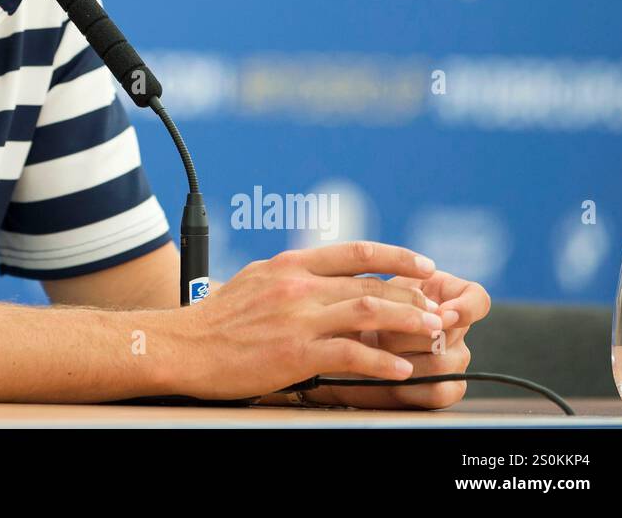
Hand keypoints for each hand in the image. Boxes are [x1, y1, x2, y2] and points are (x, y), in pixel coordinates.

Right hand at [179, 241, 443, 399]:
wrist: (184, 345)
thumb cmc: (216, 320)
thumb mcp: (254, 280)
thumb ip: (290, 277)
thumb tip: (319, 277)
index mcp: (289, 265)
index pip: (355, 252)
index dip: (396, 257)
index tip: (423, 265)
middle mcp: (298, 285)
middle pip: (370, 283)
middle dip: (411, 296)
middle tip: (437, 309)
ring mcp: (298, 317)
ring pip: (368, 311)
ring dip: (407, 322)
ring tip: (433, 333)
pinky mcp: (296, 351)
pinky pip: (351, 353)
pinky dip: (382, 361)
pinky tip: (401, 369)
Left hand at [303, 269, 490, 409]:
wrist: (332, 348)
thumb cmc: (351, 311)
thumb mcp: (367, 289)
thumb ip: (395, 291)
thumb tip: (433, 309)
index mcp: (443, 294)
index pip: (478, 299)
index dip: (466, 307)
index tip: (443, 312)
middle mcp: (453, 328)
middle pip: (455, 334)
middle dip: (412, 332)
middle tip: (379, 332)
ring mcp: (451, 359)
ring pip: (445, 362)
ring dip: (405, 356)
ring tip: (374, 351)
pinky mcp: (441, 389)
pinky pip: (441, 391)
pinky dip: (412, 385)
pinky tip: (389, 377)